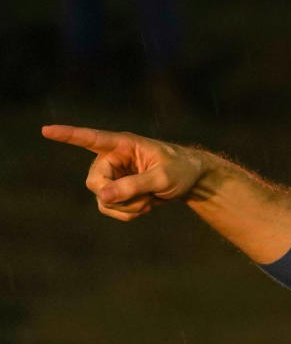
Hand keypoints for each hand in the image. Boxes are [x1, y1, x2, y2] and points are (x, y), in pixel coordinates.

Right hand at [42, 125, 203, 221]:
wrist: (191, 181)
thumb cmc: (181, 170)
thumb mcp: (163, 178)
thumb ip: (134, 186)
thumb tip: (103, 196)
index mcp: (123, 145)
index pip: (92, 139)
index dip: (68, 135)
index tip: (46, 131)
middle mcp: (112, 158)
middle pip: (94, 182)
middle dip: (117, 196)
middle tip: (144, 197)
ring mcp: (113, 176)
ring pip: (102, 199)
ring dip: (126, 207)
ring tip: (149, 199)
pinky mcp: (116, 191)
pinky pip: (110, 208)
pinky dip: (127, 213)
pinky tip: (145, 206)